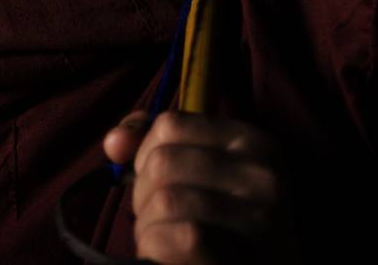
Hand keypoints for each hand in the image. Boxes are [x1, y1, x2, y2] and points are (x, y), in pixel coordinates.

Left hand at [102, 109, 298, 263]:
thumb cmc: (223, 228)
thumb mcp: (200, 176)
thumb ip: (154, 146)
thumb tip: (113, 143)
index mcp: (254, 143)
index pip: (170, 125)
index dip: (146, 156)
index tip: (157, 185)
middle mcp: (264, 175)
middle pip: (163, 162)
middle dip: (144, 196)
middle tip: (159, 221)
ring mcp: (261, 218)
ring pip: (166, 200)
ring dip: (149, 228)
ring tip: (165, 242)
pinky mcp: (246, 256)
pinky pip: (179, 237)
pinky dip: (157, 248)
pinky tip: (167, 257)